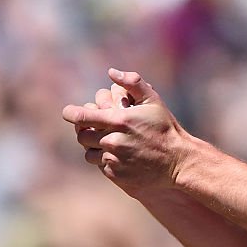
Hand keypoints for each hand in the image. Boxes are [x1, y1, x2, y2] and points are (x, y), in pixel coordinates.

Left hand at [64, 69, 191, 196]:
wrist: (178, 162)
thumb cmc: (165, 129)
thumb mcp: (153, 101)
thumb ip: (133, 83)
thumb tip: (111, 72)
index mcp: (119, 121)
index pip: (82, 117)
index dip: (71, 113)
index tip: (68, 112)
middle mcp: (112, 141)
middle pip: (82, 136)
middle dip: (86, 130)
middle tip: (95, 128)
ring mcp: (113, 160)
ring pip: (89, 153)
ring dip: (94, 147)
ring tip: (108, 143)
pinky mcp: (116, 175)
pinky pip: (101, 166)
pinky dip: (106, 160)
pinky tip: (120, 156)